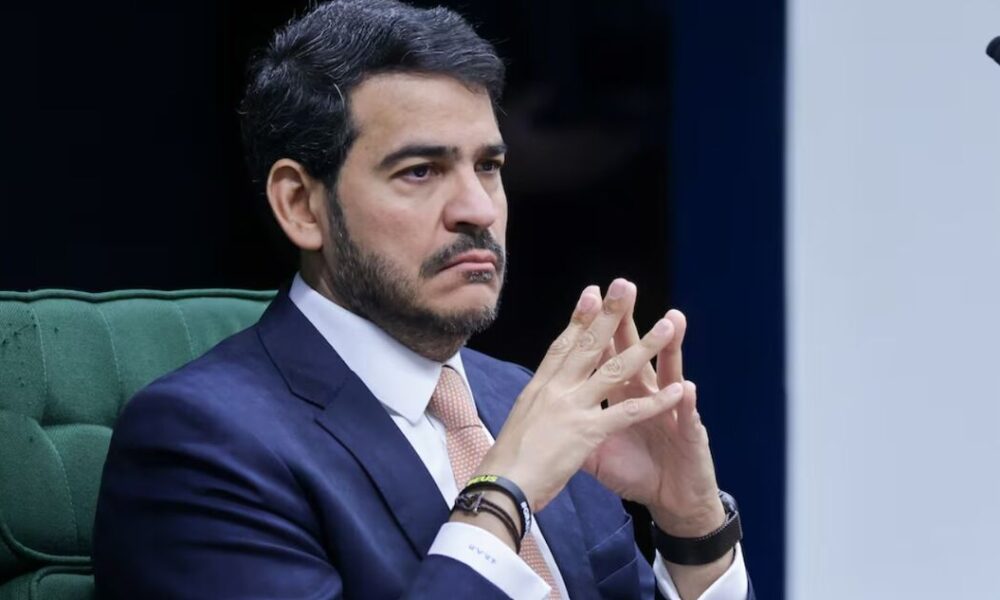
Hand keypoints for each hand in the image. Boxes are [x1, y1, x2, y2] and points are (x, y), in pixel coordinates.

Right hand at [476, 279, 685, 511]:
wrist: (502, 485)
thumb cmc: (507, 460)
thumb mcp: (521, 420)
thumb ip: (539, 403)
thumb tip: (543, 392)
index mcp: (540, 387)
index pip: (563, 345)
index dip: (579, 317)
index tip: (592, 292)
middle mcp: (557, 390)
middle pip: (588, 344)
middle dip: (609, 313)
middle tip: (625, 285)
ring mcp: (573, 408)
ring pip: (615, 370)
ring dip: (645, 347)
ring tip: (667, 325)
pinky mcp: (588, 432)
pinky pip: (628, 413)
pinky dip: (655, 403)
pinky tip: (677, 391)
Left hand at [583, 282, 725, 536]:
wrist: (671, 499)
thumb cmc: (637, 471)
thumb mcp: (597, 451)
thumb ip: (577, 427)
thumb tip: (547, 415)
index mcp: (622, 394)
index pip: (607, 355)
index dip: (596, 329)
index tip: (587, 298)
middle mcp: (647, 394)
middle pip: (635, 352)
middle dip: (629, 322)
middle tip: (625, 287)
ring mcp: (671, 411)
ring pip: (670, 373)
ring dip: (670, 349)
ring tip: (672, 321)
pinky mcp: (689, 435)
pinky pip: (686, 418)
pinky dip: (685, 404)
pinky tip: (685, 387)